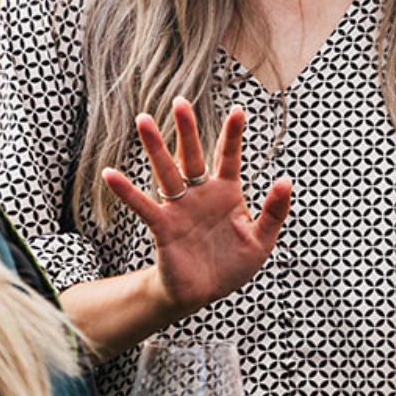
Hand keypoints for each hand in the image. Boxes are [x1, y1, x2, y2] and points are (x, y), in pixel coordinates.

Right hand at [100, 98, 295, 315]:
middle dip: (187, 130)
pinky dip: (126, 191)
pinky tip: (110, 174)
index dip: (233, 135)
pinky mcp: (163, 227)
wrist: (204, 294)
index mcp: (226, 193)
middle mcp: (200, 194)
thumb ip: (274, 212)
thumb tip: (285, 180)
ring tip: (144, 120)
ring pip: (166, 172)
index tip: (238, 110)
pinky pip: (143, 206)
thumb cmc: (232, 265)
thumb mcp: (261, 241)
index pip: (229, 157)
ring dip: (156, 147)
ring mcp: (179, 208)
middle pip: (192, 156)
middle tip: (180, 101)